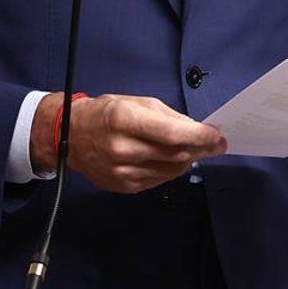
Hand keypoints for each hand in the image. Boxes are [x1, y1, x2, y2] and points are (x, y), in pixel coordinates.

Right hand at [30, 92, 225, 193]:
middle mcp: (121, 148)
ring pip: (171, 170)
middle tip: (214, 143)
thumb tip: (199, 130)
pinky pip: (159, 180)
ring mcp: (121, 171)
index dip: (200, 137)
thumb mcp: (137, 103)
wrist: (70, 136)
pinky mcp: (123, 186)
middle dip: (200, 149)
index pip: (172, 134)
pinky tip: (170, 158)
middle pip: (175, 154)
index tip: (217, 137)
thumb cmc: (106, 114)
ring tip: (192, 149)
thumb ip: (170, 117)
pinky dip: (170, 169)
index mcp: (124, 120)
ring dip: (187, 159)